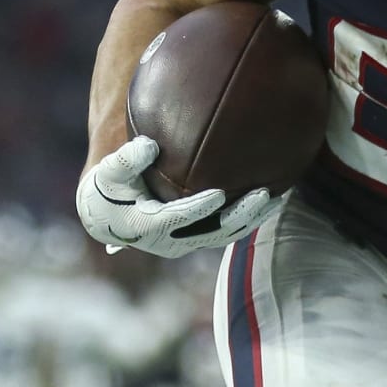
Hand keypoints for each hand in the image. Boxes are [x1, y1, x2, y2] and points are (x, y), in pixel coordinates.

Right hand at [76, 135, 282, 258]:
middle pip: (213, 232)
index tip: (220, 193)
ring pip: (227, 234)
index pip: (178, 219)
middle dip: (241, 215)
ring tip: (279, 196)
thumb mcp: (109, 172)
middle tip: (263, 194)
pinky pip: (229, 229)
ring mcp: (189, 241)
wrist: (107, 214)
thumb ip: (126, 159)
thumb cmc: (108, 188)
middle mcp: (172, 241)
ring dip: (254, 217)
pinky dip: (251, 216)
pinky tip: (273, 196)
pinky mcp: (199, 235)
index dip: (198, 209)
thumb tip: (149, 145)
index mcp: (148, 226)